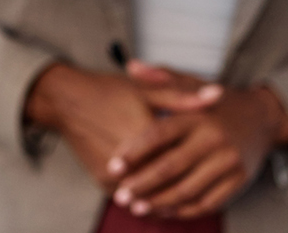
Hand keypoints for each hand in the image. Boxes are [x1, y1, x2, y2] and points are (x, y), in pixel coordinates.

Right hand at [23, 63, 216, 190]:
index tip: (217, 164)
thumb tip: (218, 94)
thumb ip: (184, 97)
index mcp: (143, 135)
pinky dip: (147, 198)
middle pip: (165, 181)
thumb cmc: (111, 92)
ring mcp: (112, 176)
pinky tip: (163, 196)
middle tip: (209, 184)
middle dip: (188, 185)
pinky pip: (131, 196)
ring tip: (191, 195)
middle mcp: (127, 161)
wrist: (69, 102)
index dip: (200, 163)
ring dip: (167, 198)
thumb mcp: (148, 90)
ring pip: (147, 195)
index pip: (179, 157)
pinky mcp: (102, 182)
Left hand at [107, 85, 287, 219]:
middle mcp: (214, 137)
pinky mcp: (238, 180)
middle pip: (170, 166)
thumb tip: (130, 66)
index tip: (114, 165)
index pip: (160, 134)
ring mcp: (228, 160)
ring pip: (187, 189)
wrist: (263, 118)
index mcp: (198, 114)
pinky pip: (206, 202)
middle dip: (141, 184)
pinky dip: (183, 210)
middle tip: (121, 195)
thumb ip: (161, 77)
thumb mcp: (193, 83)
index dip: (134, 151)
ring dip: (158, 202)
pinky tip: (165, 210)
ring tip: (136, 207)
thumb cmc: (220, 103)